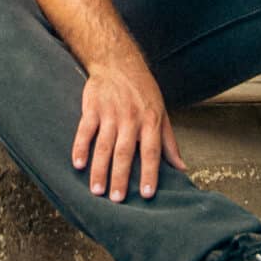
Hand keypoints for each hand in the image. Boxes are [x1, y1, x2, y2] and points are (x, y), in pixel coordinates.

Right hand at [72, 59, 186, 200]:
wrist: (118, 61)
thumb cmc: (143, 91)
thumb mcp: (161, 113)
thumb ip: (169, 142)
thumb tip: (182, 168)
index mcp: (150, 121)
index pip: (151, 151)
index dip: (150, 173)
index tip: (147, 194)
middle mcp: (131, 118)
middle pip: (125, 152)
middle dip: (120, 176)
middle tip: (116, 199)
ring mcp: (110, 112)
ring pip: (104, 145)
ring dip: (99, 168)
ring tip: (96, 190)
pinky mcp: (92, 107)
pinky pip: (85, 130)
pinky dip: (80, 147)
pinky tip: (78, 164)